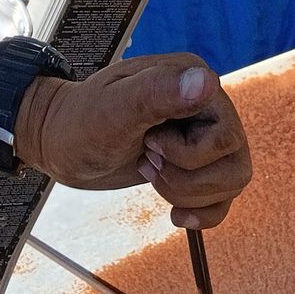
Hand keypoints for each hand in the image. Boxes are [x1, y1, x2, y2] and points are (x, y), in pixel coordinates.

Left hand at [17, 53, 251, 228]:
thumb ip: (157, 93)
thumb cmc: (80, 121)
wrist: (60, 142)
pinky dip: (202, 213)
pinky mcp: (196, 163)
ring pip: (232, 181)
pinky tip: (175, 215)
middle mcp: (207, 105)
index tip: (148, 144)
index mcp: (194, 79)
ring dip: (187, 193)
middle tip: (144, 160)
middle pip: (234, 163)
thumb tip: (206, 81)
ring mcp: (204, 135)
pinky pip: (223, 198)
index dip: (187, 155)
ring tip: (148, 172)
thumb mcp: (113, 109)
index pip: (225, 136)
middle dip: (184, 178)